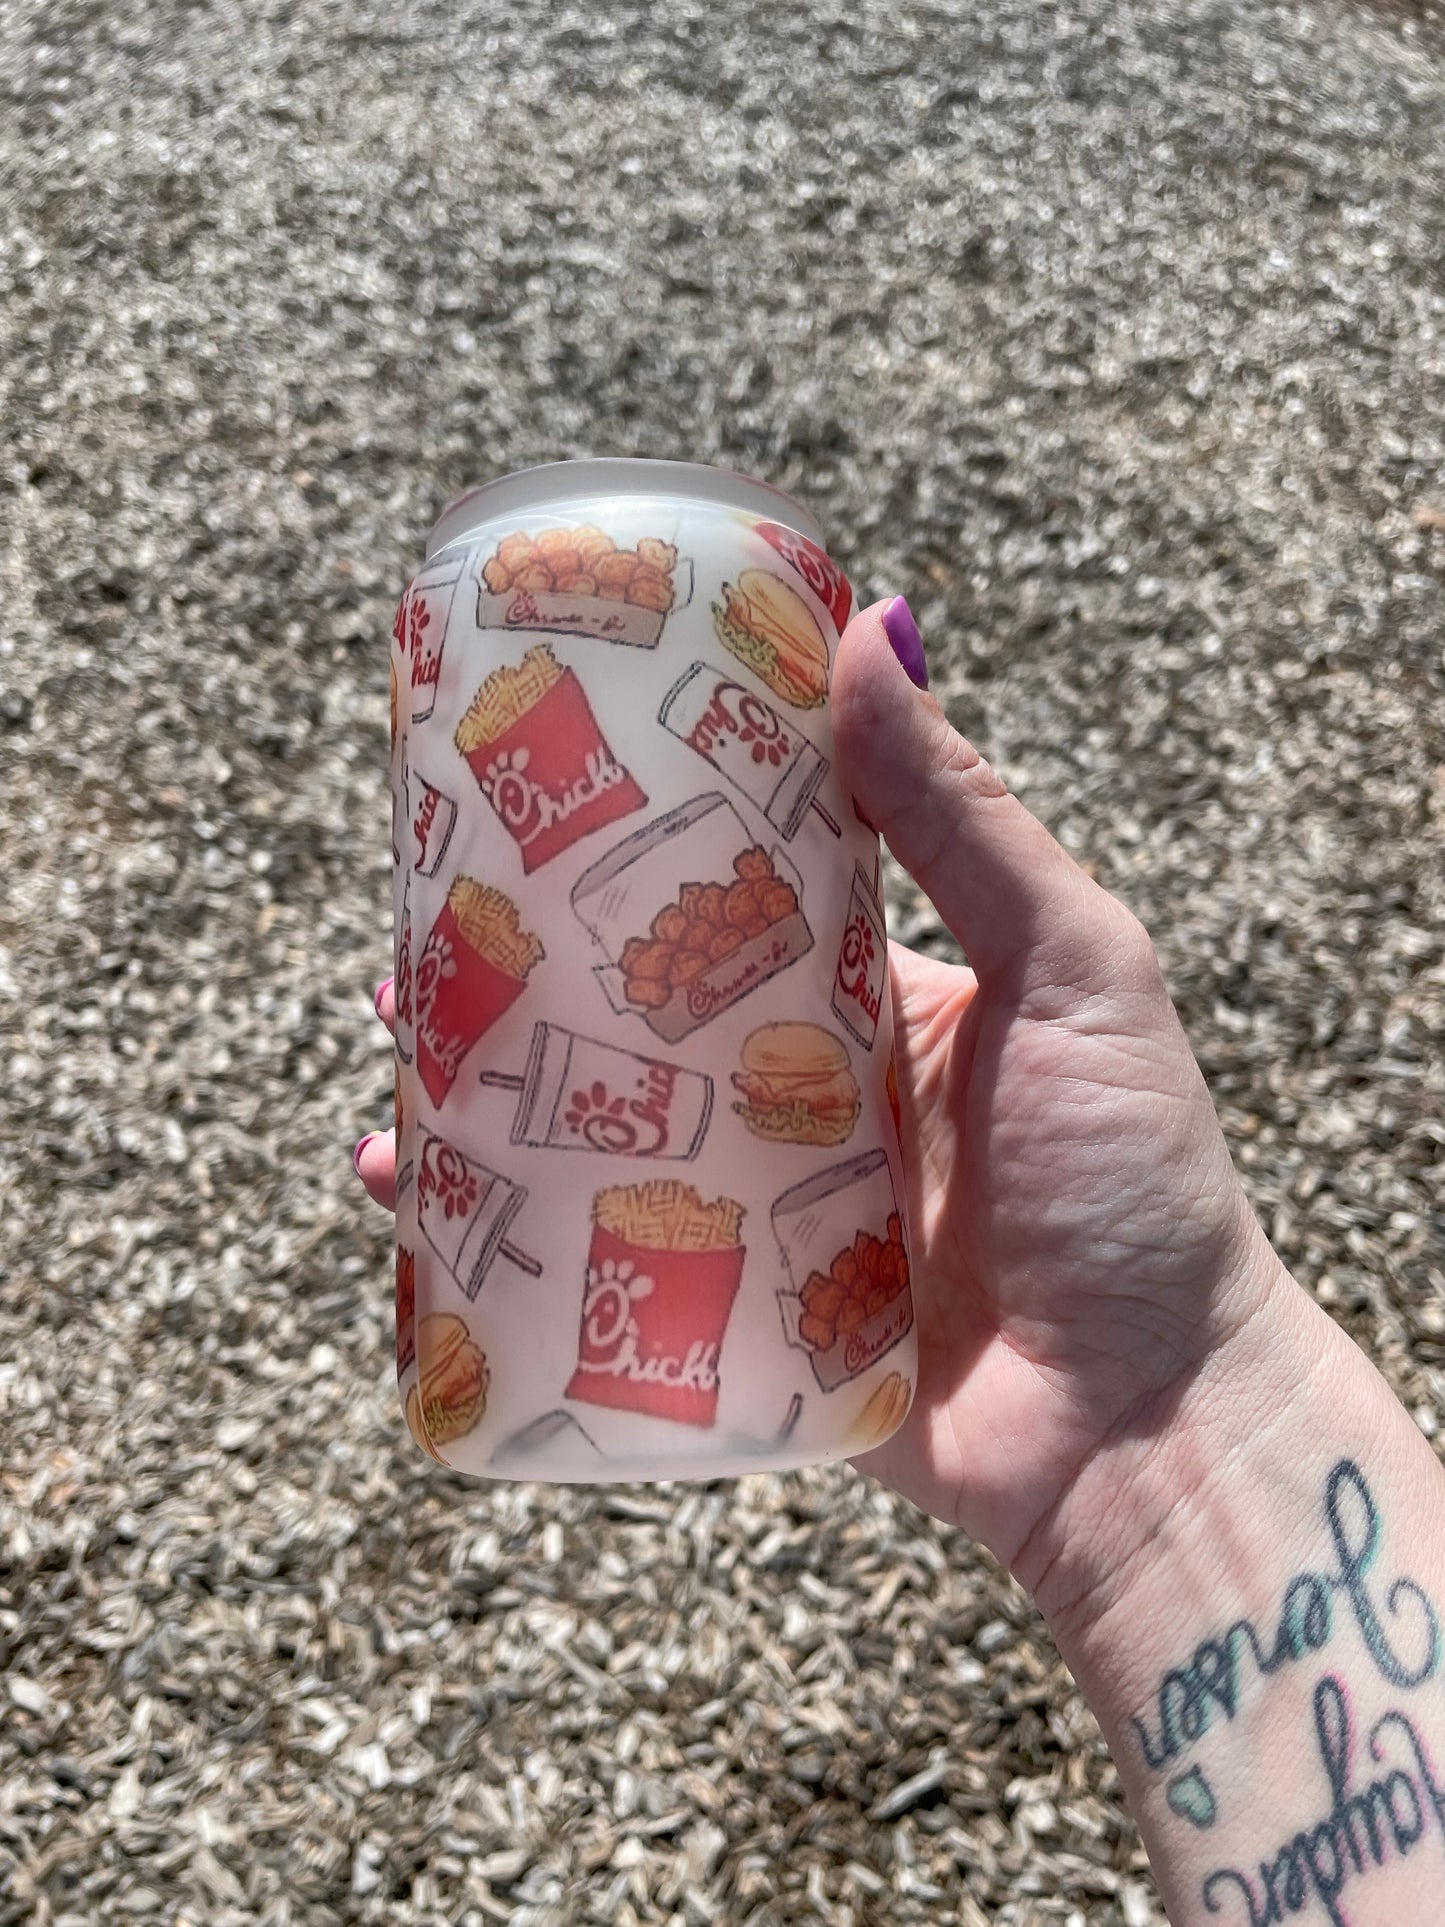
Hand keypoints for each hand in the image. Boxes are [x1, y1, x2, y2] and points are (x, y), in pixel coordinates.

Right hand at [356, 600, 1290, 1611]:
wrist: (1150, 1429)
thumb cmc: (1135, 1184)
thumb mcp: (1072, 967)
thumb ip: (966, 818)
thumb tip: (875, 624)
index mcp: (878, 1000)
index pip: (733, 898)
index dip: (638, 846)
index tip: (537, 792)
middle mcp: (806, 1095)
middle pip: (640, 1016)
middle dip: (528, 975)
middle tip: (420, 935)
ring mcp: (762, 1209)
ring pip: (601, 1131)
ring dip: (493, 1092)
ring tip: (393, 1054)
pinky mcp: (731, 1320)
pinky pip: (602, 1266)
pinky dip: (506, 1236)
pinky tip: (413, 1200)